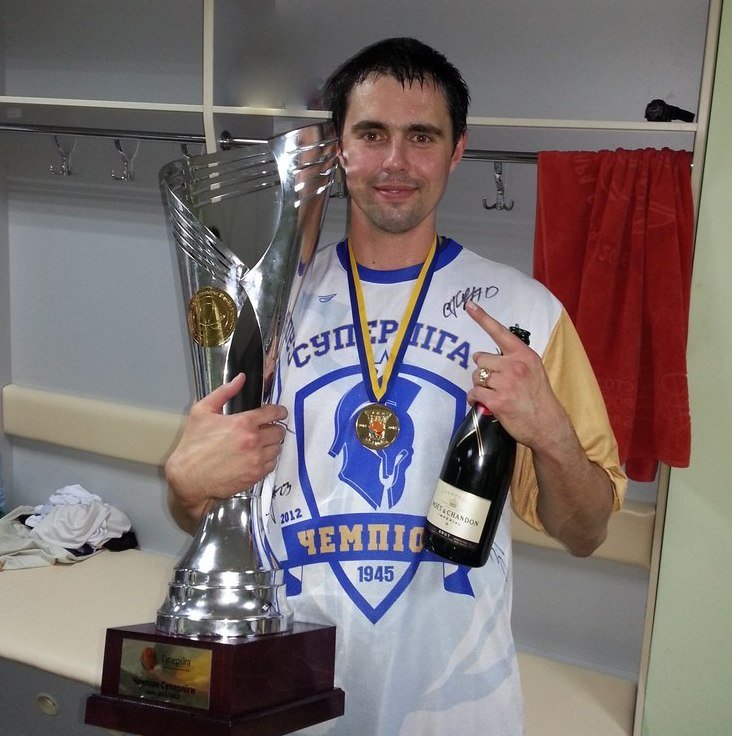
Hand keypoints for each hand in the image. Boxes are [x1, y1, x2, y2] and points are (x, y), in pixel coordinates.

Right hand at [165, 373, 287, 526]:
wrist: (188, 477)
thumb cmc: (193, 444)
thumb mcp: (202, 411)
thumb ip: (224, 392)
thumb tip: (241, 378)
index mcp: (243, 423)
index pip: (274, 413)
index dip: (279, 411)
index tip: (280, 413)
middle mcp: (253, 441)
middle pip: (279, 431)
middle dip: (274, 428)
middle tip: (265, 430)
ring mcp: (256, 460)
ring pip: (277, 448)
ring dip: (271, 445)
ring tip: (259, 445)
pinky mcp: (255, 475)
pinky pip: (272, 464)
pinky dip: (267, 460)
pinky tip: (255, 458)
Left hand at [465, 301, 566, 450]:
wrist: (548, 425)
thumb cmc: (538, 398)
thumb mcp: (533, 371)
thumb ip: (514, 361)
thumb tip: (485, 358)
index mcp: (524, 355)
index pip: (500, 332)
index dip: (482, 318)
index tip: (469, 305)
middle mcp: (515, 365)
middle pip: (480, 359)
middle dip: (483, 370)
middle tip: (495, 383)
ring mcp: (506, 383)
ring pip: (476, 376)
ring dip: (479, 386)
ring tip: (493, 395)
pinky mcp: (497, 400)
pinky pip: (474, 393)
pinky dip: (474, 399)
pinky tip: (483, 404)